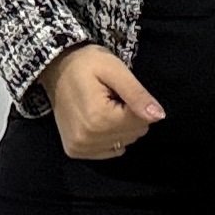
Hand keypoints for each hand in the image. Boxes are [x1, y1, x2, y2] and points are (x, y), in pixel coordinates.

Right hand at [39, 43, 166, 160]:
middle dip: (128, 116)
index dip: (135, 103)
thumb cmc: (87, 64)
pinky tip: (96, 120)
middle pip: (133, 134)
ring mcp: (79, 147)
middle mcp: (88, 138)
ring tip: (102, 107)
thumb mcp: (115, 70)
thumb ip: (137, 94)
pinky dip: (108, 137)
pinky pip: (108, 151)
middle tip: (110, 98)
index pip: (141, 122)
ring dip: (118, 127)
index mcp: (99, 118)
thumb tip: (159, 116)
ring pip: (123, 144)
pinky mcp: (74, 151)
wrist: (55, 68)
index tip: (118, 91)